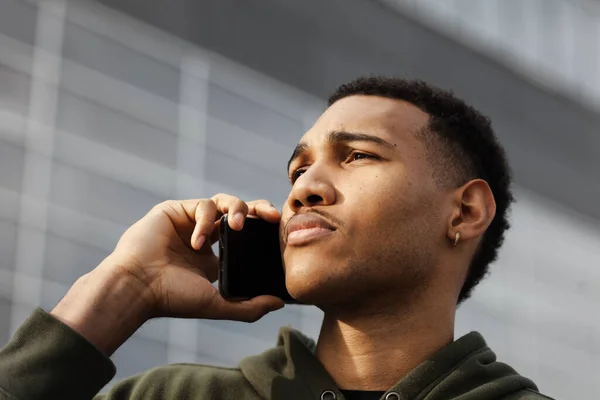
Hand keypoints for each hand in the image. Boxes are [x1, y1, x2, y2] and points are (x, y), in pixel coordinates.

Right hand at [108, 194, 284, 320]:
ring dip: (236, 210)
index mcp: (213, 256)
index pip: (245, 235)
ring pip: (223, 202)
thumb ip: (249, 306)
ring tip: (236, 227)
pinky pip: (202, 205)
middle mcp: (203, 236)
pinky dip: (204, 221)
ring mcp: (189, 221)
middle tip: (272, 216)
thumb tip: (279, 302)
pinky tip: (196, 242)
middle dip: (258, 208)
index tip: (278, 229)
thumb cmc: (172, 299)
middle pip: (239, 211)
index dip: (262, 228)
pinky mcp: (175, 209)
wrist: (138, 287)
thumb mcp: (217, 304)